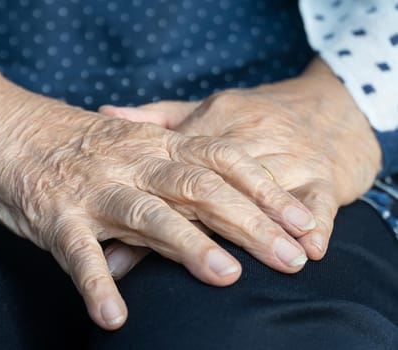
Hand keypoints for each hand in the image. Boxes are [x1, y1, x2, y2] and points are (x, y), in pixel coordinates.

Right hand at [0, 81, 318, 329]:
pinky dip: (96, 284)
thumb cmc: (72, 141)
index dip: (265, 189)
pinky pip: (78, 253)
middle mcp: (131, 165)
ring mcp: (93, 190)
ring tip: (227, 277)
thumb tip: (222, 196)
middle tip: (292, 257)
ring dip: (189, 246)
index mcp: (153, 146)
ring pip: (149, 215)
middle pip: (200, 189)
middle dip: (250, 223)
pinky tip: (115, 316)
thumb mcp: (130, 142)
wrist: (2, 128)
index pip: (222, 159)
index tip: (302, 220)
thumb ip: (171, 164)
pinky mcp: (54, 217)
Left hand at [100, 58, 381, 278]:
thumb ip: (157, 116)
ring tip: (253, 261)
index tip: (121, 248)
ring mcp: (289, 153)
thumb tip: (106, 111)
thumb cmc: (258, 114)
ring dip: (263, 228)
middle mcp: (249, 135)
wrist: (331, 103)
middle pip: (220, 187)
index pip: (179, 168)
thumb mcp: (206, 107)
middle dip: (198, 230)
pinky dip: (318, 219)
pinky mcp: (324, 170)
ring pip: (268, 192)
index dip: (150, 212)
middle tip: (176, 269)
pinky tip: (313, 245)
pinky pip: (321, 196)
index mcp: (213, 121)